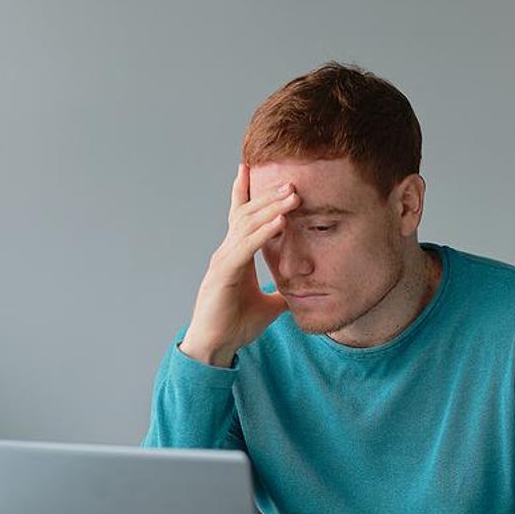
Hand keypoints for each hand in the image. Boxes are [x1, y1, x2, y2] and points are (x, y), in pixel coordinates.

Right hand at [178, 163, 299, 366]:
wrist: (215, 346)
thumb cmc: (234, 325)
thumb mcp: (267, 306)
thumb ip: (280, 294)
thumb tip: (299, 292)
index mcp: (235, 256)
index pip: (239, 216)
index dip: (244, 191)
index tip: (250, 167)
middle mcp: (226, 252)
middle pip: (246, 213)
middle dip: (268, 195)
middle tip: (292, 180)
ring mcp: (223, 260)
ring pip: (246, 224)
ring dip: (271, 207)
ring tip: (292, 194)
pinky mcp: (224, 273)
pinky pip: (246, 247)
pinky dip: (264, 232)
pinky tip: (280, 221)